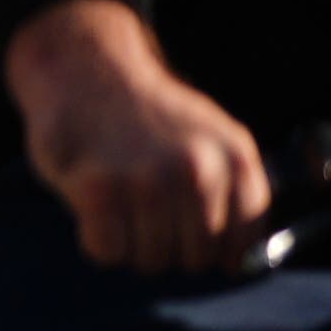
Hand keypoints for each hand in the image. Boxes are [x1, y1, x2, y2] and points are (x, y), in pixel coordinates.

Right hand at [8, 0, 276, 272]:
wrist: (87, 68)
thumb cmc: (148, 116)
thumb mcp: (212, 136)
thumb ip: (234, 190)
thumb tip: (242, 263)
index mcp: (235, 157)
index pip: (243, 244)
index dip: (214, 251)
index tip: (191, 240)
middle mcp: (198, 170)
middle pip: (194, 258)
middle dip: (170, 250)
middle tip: (147, 219)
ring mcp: (147, 180)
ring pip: (151, 259)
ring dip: (131, 247)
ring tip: (120, 210)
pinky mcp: (98, 189)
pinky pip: (107, 251)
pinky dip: (98, 241)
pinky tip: (95, 211)